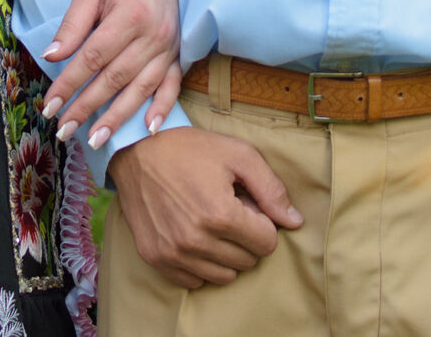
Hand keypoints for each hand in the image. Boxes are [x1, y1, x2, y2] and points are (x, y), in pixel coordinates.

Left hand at [38, 0, 181, 146]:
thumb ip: (73, 25)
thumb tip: (51, 57)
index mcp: (128, 16)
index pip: (92, 58)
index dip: (69, 85)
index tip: (49, 106)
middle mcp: (152, 35)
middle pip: (114, 79)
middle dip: (87, 108)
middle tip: (63, 130)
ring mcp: (168, 46)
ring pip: (141, 88)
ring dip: (118, 118)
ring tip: (95, 139)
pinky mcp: (178, 53)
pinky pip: (172, 85)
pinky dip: (162, 107)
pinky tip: (149, 129)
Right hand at [108, 127, 302, 288]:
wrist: (135, 152)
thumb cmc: (189, 149)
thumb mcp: (237, 155)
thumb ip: (271, 189)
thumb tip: (295, 222)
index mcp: (220, 215)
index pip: (267, 243)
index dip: (261, 222)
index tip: (245, 204)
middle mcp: (196, 241)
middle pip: (248, 261)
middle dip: (245, 237)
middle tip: (227, 210)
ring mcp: (174, 253)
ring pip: (224, 275)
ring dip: (225, 253)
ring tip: (211, 222)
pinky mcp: (156, 258)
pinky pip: (195, 281)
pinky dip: (201, 264)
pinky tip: (194, 236)